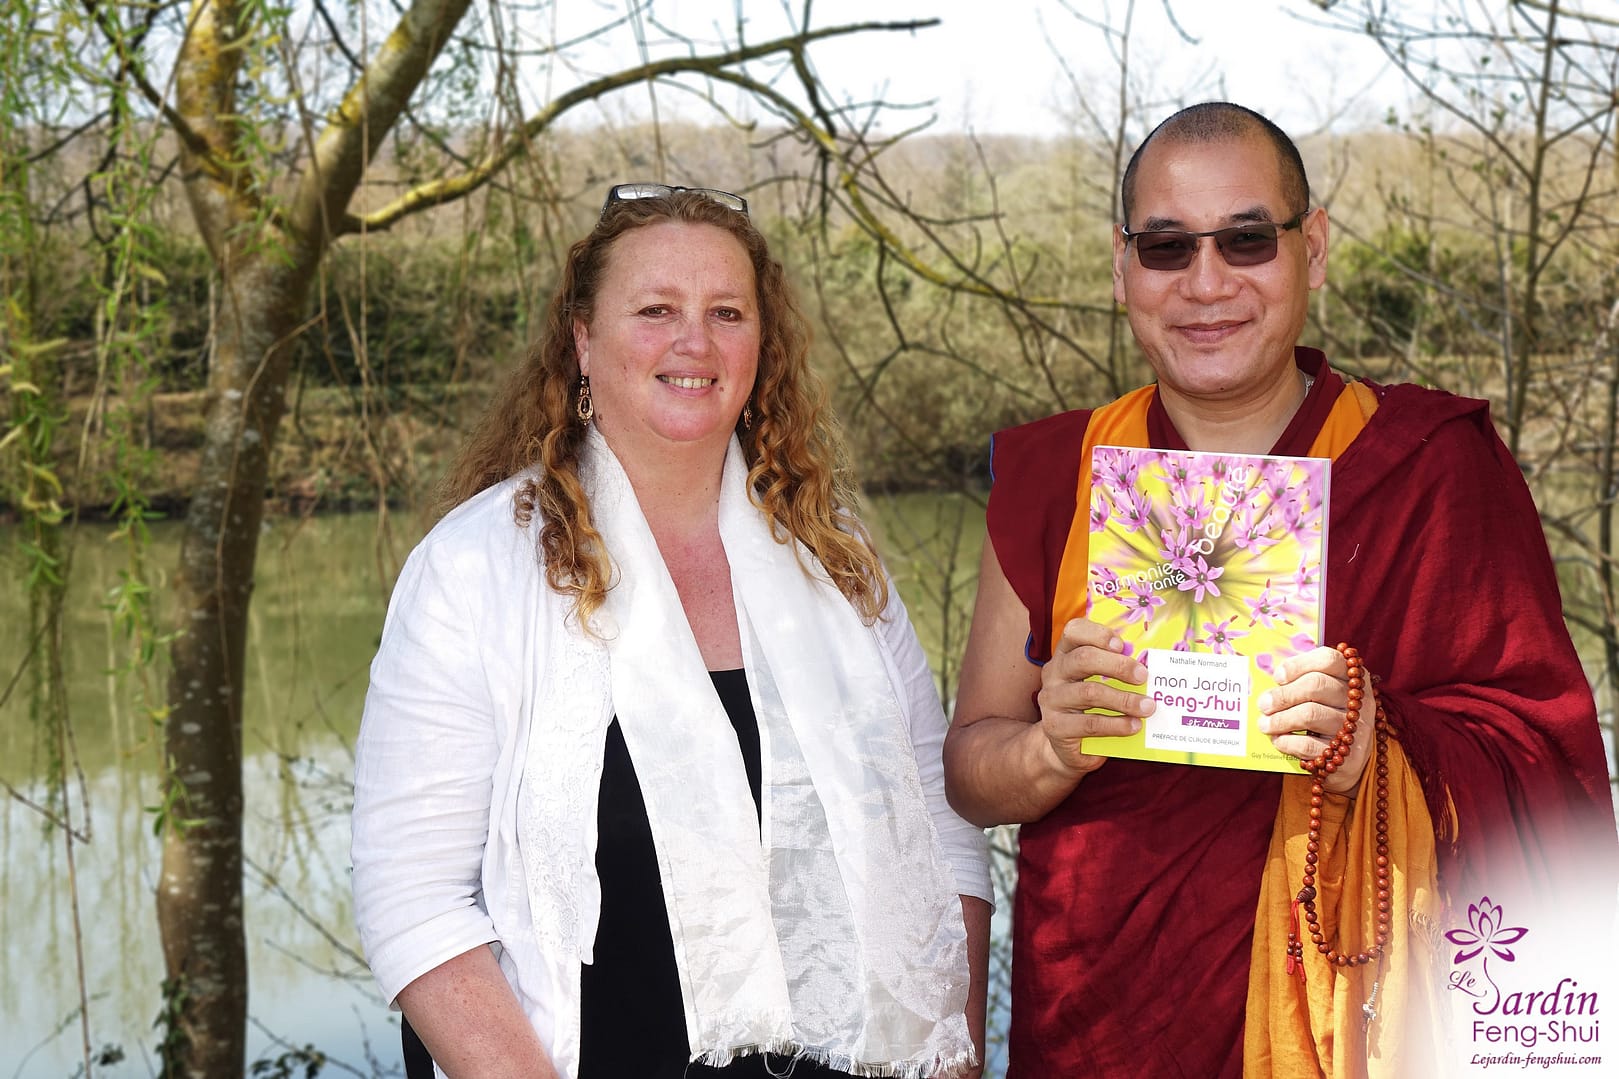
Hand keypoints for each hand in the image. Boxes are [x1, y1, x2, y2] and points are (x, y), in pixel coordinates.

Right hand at [1036, 618, 1155, 777]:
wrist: (1070, 748)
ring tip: (1147, 707)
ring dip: (1124, 699)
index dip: (1098, 634)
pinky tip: (1134, 726)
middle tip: (1143, 675)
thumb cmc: (1092, 709)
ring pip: (1090, 692)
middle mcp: (1054, 673)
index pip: (1074, 631)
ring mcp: (1052, 700)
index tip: (1122, 645)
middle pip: (1084, 659)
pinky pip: (1090, 723)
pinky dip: (1117, 725)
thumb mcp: (1099, 683)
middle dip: (1118, 665)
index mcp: (1065, 655)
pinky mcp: (1055, 727)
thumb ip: (1117, 671)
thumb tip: (1150, 667)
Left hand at [1257, 646, 1377, 794]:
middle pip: (1316, 684)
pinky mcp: (1347, 756)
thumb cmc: (1328, 720)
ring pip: (1310, 714)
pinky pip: (1309, 744)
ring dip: (1280, 719)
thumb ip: (1301, 684)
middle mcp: (1359, 701)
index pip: (1329, 659)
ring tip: (1264, 724)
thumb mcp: (1324, 697)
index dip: (1299, 664)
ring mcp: (1355, 729)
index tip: (1278, 677)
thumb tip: (1267, 685)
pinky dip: (1287, 742)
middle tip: (1264, 704)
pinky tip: (1278, 740)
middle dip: (1283, 694)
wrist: (1350, 763)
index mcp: (1353, 678)